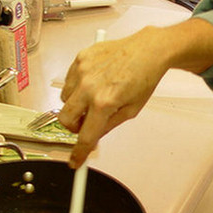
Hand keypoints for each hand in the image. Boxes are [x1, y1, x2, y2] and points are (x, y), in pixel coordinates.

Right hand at [58, 27, 168, 167]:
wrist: (148, 50)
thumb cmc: (144, 78)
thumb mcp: (132, 110)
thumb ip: (109, 125)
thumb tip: (93, 136)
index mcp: (104, 103)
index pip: (85, 136)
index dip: (79, 153)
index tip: (75, 162)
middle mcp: (89, 87)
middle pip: (65, 119)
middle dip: (73, 127)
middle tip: (86, 125)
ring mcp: (82, 70)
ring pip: (64, 99)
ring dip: (74, 105)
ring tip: (94, 98)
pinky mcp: (80, 58)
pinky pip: (68, 81)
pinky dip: (76, 87)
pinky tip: (93, 82)